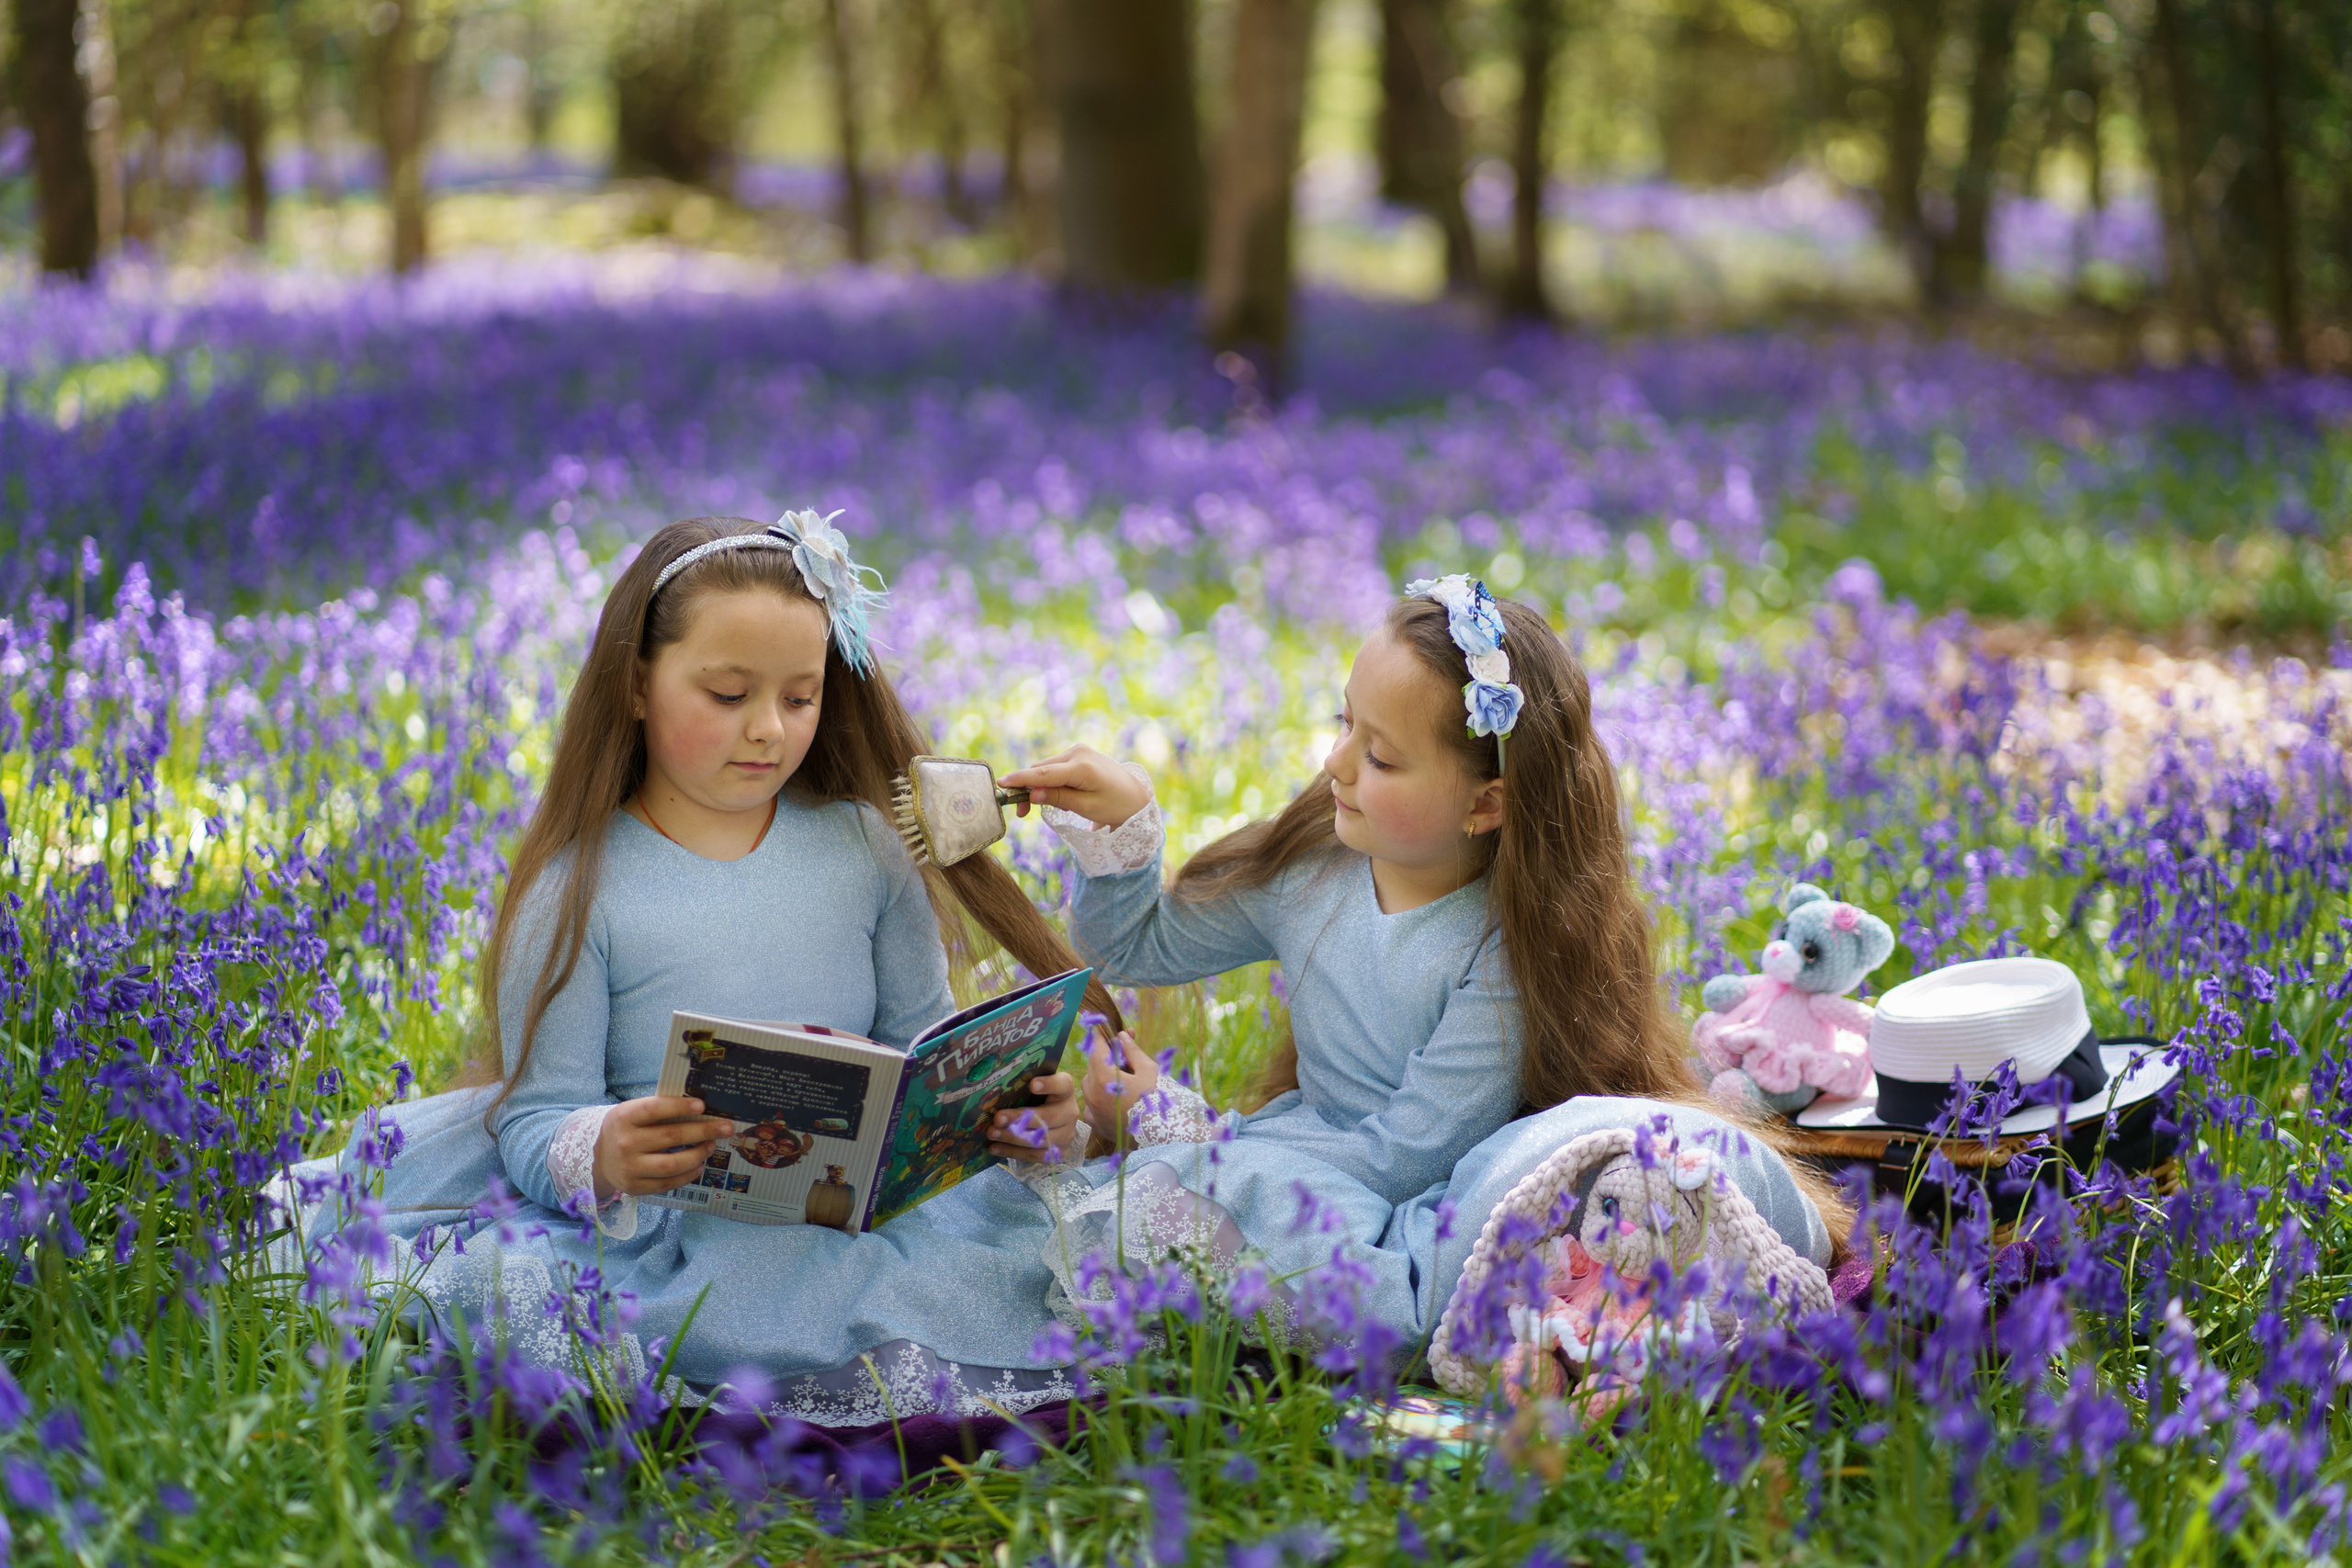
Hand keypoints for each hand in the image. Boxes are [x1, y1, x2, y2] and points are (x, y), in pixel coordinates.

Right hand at [593, 1096, 734, 1200]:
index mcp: (624, 1118)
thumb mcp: (633, 1112)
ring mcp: (629, 1167)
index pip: (654, 1109)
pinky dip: (687, 1175)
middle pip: (671, 1137)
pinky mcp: (635, 1187)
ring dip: (698, 1154)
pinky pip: (667, 1183)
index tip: (702, 1105)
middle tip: (725, 1128)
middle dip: (703, 1131)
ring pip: (672, 1164)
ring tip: (711, 1146)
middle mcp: (625, 1143)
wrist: (599, 1158)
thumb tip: (700, 1107)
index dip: (679, 1107)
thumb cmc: (626, 1129)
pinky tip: (699, 1165)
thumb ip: (659, 1109)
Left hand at [990, 1071, 1080, 1164]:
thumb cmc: (1036, 1098)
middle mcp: (1070, 1112)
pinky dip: (1013, 1152)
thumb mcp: (1033, 1088)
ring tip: (992, 1133)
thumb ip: (1022, 1085)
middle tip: (998, 1118)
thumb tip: (997, 1089)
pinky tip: (995, 1148)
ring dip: (1013, 1137)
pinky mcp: (1058, 1152)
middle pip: (1048, 1117)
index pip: (1063, 1085)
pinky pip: (1035, 1155)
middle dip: (1020, 1119)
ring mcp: (1066, 1135)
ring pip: (1040, 1140)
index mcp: (1065, 1090)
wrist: (1050, 1119)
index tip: (1032, 1085)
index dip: (1049, 1085)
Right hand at [999, 746, 1150, 829]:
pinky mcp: (1079, 754)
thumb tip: (1031, 793)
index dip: (1020, 780)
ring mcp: (1079, 751)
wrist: (1136, 796)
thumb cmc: (1115, 806)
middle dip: (1028, 789)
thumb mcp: (1086, 807)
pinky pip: (1055, 767)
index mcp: (1082, 767)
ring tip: (1056, 806)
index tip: (1001, 783)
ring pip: (1046, 769)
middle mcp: (1078, 753)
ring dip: (1040, 786)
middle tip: (1022, 813)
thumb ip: (1058, 798)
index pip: (1044, 774)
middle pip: (1041, 770)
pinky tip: (1062, 796)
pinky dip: (1051, 781)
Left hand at [1081, 1029, 1160, 1142]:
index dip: (1099, 1035)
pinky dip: (1101, 1098)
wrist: (1162, 1136)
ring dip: (1104, 1077)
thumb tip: (1121, 1036)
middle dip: (1108, 1057)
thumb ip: (1131, 1050)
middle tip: (1126, 1053)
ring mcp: (1092, 1110)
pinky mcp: (1096, 1123)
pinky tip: (1117, 1099)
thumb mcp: (1148, 1069)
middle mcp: (1092, 1093)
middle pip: (1094, 1066)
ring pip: (1092, 1084)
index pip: (1096, 1048)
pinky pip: (1092, 1104)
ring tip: (1126, 1079)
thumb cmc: (1158, 1100)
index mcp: (1103, 1077)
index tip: (1100, 1026)